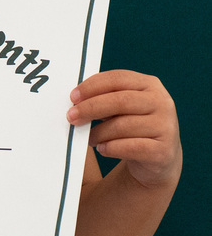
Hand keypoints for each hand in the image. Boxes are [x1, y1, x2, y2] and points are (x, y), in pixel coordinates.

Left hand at [67, 70, 180, 189]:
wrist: (158, 156)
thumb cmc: (132, 125)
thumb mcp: (121, 107)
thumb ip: (104, 98)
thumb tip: (75, 100)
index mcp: (149, 85)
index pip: (118, 79)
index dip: (92, 86)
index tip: (73, 97)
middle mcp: (161, 102)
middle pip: (120, 101)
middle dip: (91, 108)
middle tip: (71, 117)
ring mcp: (165, 126)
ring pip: (122, 126)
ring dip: (98, 133)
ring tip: (89, 138)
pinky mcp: (162, 151)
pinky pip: (129, 148)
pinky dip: (110, 148)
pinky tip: (102, 149)